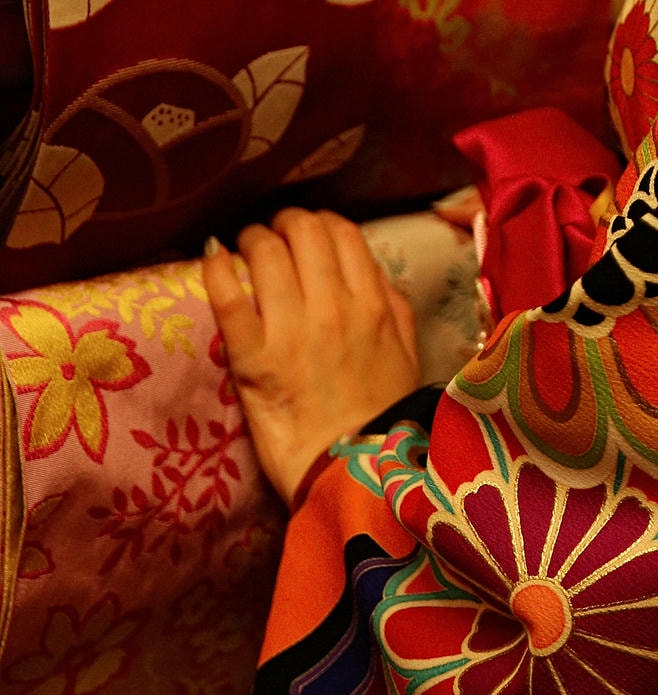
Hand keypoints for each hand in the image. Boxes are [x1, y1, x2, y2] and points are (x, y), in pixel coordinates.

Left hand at [203, 208, 421, 504]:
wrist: (351, 472)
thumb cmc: (381, 416)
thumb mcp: (406, 353)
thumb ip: (393, 304)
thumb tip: (369, 269)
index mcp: (372, 305)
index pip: (341, 232)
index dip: (318, 222)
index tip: (304, 232)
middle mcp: (333, 307)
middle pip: (301, 230)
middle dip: (281, 223)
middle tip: (270, 236)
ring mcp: (291, 331)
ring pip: (264, 252)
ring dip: (250, 239)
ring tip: (242, 247)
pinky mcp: (252, 359)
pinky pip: (227, 297)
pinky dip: (216, 269)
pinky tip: (213, 258)